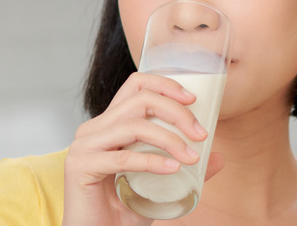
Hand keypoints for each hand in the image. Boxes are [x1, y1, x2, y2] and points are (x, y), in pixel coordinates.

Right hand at [62, 72, 224, 225]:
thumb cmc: (121, 211)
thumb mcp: (159, 185)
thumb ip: (183, 167)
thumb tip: (218, 157)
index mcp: (109, 125)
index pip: (135, 86)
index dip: (165, 85)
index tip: (192, 100)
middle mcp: (94, 129)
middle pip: (139, 100)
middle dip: (176, 113)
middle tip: (200, 134)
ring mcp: (84, 147)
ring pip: (133, 125)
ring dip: (169, 139)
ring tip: (190, 156)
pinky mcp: (79, 167)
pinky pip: (122, 158)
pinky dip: (152, 161)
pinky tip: (172, 168)